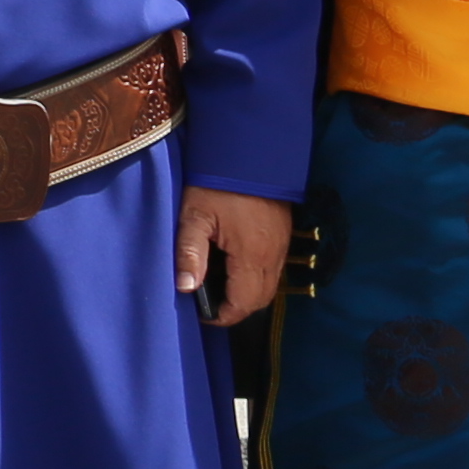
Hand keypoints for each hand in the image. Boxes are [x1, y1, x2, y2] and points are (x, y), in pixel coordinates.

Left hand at [178, 184, 292, 328]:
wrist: (250, 153)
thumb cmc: (217, 183)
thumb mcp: (195, 216)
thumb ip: (189, 253)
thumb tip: (185, 288)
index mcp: (252, 254)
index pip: (243, 303)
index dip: (222, 315)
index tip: (201, 313)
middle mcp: (273, 255)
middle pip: (260, 300)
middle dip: (235, 308)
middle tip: (208, 302)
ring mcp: (282, 246)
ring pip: (269, 286)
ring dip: (246, 294)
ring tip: (217, 284)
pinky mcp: (283, 236)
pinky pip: (273, 269)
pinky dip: (255, 277)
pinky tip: (233, 265)